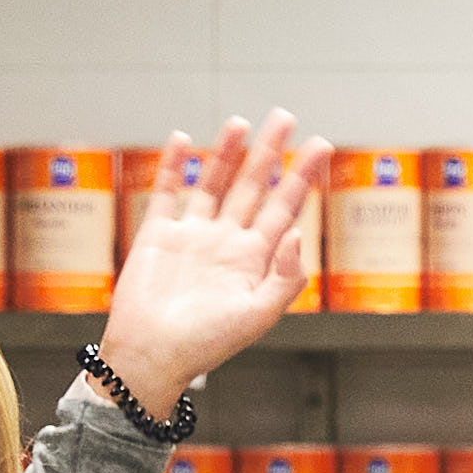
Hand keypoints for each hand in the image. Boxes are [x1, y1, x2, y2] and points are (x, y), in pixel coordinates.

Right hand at [103, 113, 324, 407]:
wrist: (152, 357)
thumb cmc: (207, 345)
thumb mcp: (258, 316)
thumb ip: (286, 276)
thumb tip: (297, 232)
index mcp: (255, 260)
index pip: (284, 208)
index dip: (301, 177)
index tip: (320, 145)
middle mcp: (227, 242)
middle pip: (253, 186)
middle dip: (269, 152)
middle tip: (285, 116)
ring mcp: (192, 236)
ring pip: (214, 183)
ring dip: (227, 153)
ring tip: (241, 122)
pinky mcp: (158, 235)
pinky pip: (168, 193)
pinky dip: (174, 166)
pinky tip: (182, 139)